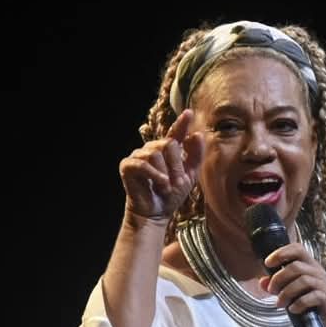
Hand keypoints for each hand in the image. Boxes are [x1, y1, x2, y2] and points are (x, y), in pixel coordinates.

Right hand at [119, 109, 203, 223]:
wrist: (156, 213)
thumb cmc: (171, 195)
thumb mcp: (189, 176)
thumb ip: (194, 156)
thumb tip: (197, 134)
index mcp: (166, 151)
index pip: (175, 134)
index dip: (181, 123)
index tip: (189, 113)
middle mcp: (151, 149)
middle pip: (168, 144)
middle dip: (176, 165)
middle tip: (177, 183)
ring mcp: (138, 156)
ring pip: (156, 154)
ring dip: (166, 174)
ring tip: (166, 187)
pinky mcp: (127, 165)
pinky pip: (142, 164)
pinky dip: (154, 175)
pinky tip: (159, 184)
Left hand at [259, 242, 325, 326]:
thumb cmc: (322, 303)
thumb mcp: (299, 292)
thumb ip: (281, 285)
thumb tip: (262, 282)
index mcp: (311, 267)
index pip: (297, 249)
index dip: (281, 253)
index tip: (268, 263)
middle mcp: (318, 273)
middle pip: (296, 266)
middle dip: (279, 278)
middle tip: (272, 290)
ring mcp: (324, 286)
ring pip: (303, 280)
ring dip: (286, 292)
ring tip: (280, 303)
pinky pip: (312, 297)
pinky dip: (299, 303)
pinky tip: (294, 309)